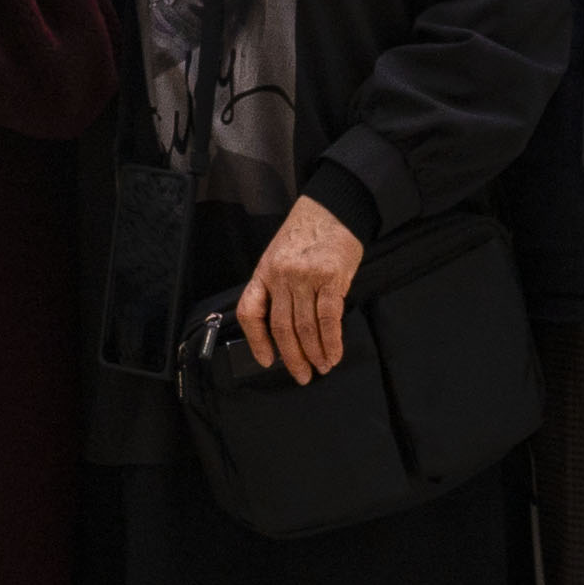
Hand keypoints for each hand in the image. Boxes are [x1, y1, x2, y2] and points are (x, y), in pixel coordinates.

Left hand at [234, 197, 361, 385]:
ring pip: (305, 328)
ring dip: (315, 354)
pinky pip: (329, 318)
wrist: (333, 208)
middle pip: (281, 328)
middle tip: (302, 376)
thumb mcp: (278, 256)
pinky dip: (332, 342)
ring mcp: (305, 277)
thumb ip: (276, 287)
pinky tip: (334, 354)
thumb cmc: (306, 234)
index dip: (256, 341)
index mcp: (263, 272)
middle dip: (292, 358)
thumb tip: (282, 328)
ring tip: (321, 368)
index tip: (267, 361)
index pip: (249, 312)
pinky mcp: (331, 278)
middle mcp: (280, 276)